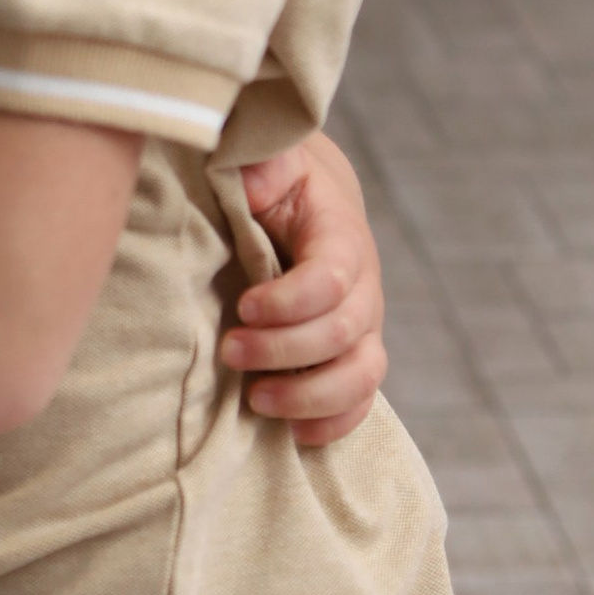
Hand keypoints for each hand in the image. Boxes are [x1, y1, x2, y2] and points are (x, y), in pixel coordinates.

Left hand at [227, 131, 386, 447]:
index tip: (245, 306)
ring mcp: (364, 330)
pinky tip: (293, 432)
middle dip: (286, 350)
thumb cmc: (278, 186)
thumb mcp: (272, 161)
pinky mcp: (355, 360)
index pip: (332, 278)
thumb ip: (265, 164)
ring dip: (311, 397)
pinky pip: (361, 403)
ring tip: (257, 401)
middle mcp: (363, 288)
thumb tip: (249, 182)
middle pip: (344, 333)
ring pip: (361, 376)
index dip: (291, 301)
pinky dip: (333, 424)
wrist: (309, 207)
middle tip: (229, 350)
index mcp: (341, 238)